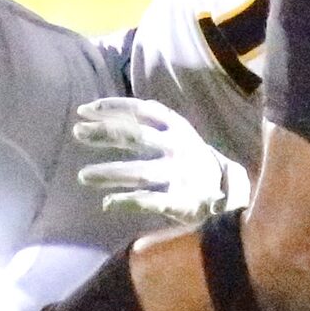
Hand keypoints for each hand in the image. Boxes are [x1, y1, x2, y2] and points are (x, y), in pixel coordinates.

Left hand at [72, 97, 249, 224]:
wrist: (232, 195)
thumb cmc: (192, 163)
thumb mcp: (178, 137)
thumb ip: (148, 128)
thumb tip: (102, 120)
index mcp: (178, 128)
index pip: (142, 111)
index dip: (113, 108)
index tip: (85, 110)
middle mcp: (180, 147)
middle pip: (137, 136)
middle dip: (106, 133)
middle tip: (78, 132)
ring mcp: (181, 175)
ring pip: (141, 172)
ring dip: (110, 173)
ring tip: (83, 175)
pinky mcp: (183, 202)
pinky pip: (151, 201)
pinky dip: (127, 201)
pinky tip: (107, 202)